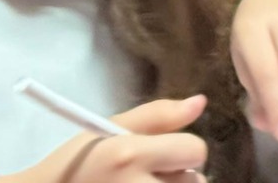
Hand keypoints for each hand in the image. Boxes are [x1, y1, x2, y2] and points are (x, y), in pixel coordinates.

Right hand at [2, 96, 207, 182]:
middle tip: (145, 177)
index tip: (165, 153)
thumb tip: (201, 102)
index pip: (195, 150)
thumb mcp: (109, 128)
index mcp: (130, 155)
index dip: (184, 150)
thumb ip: (158, 114)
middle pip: (195, 181)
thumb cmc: (76, 163)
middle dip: (178, 177)